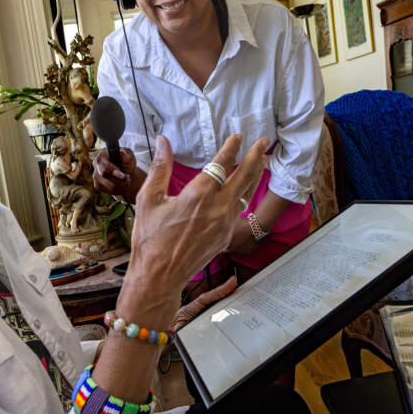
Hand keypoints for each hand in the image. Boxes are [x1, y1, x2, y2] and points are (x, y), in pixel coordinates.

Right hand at [92, 147, 139, 197]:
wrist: (126, 172)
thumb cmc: (126, 162)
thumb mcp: (129, 156)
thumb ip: (126, 155)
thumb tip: (121, 153)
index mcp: (102, 155)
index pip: (104, 165)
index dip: (113, 171)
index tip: (123, 175)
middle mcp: (96, 165)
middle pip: (104, 176)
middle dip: (118, 179)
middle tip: (128, 178)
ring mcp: (95, 176)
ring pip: (108, 185)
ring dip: (121, 185)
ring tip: (128, 181)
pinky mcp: (98, 185)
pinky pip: (108, 191)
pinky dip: (118, 190)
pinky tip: (123, 185)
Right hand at [118, 134, 267, 327]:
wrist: (159, 276)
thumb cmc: (150, 239)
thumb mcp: (149, 199)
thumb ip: (161, 167)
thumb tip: (163, 142)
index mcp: (198, 195)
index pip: (222, 163)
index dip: (232, 147)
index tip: (238, 137)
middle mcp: (217, 208)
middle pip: (245, 176)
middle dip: (256, 156)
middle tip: (263, 142)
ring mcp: (224, 224)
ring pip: (245, 194)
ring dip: (254, 175)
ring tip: (261, 161)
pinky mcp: (225, 237)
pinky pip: (236, 211)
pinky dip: (241, 196)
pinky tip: (241, 191)